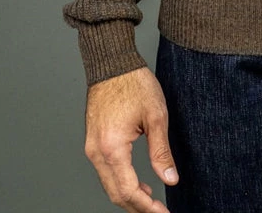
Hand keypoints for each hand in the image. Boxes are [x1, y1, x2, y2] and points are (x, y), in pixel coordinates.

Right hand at [84, 66, 178, 211]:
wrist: (112, 63)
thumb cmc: (133, 83)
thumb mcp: (156, 116)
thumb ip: (161, 152)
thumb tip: (170, 179)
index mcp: (112, 147)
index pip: (128, 191)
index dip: (147, 208)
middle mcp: (96, 152)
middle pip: (115, 194)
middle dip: (137, 207)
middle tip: (159, 211)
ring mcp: (91, 148)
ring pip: (109, 185)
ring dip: (129, 196)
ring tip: (152, 199)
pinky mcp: (92, 142)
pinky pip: (105, 172)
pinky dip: (120, 182)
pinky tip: (137, 182)